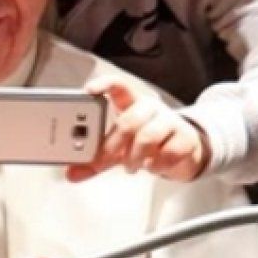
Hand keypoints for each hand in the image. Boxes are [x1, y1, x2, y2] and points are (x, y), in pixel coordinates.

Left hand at [66, 74, 208, 182]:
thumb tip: (71, 174)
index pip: (119, 86)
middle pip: (130, 118)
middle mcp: (151, 108)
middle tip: (106, 160)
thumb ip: (97, 161)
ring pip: (149, 134)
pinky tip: (152, 167)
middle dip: (114, 143)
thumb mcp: (119, 151)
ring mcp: (170, 121)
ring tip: (130, 167)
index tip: (89, 90)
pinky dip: (156, 164)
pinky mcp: (186, 138)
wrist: (183, 153)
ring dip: (135, 156)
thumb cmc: (147, 145)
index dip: (104, 84)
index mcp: (131, 104)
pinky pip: (169, 150)